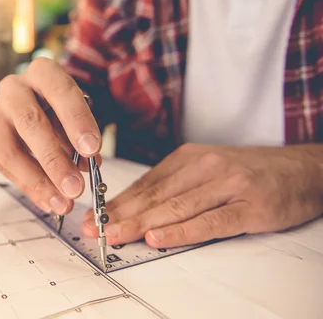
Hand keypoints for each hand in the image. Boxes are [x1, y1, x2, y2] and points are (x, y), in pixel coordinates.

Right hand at [0, 58, 102, 214]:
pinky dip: (26, 185)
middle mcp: (13, 87)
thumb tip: (89, 166)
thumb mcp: (75, 116)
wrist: (30, 106)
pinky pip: (1, 164)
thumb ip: (82, 138)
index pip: (61, 92)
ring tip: (61, 203)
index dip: (77, 121)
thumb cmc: (58, 111)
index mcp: (42, 72)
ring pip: (10, 149)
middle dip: (54, 160)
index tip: (92, 150)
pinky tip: (46, 199)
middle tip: (75, 188)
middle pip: (30, 122)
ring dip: (38, 181)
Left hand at [84, 144, 322, 247]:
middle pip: (155, 195)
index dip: (117, 203)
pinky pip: (210, 221)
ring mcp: (228, 185)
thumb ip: (173, 186)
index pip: (145, 184)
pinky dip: (182, 231)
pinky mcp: (250, 206)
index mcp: (189, 157)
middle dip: (121, 215)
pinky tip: (159, 238)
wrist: (304, 168)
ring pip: (177, 207)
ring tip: (117, 236)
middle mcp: (205, 166)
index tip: (94, 217)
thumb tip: (134, 207)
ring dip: (142, 224)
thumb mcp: (207, 168)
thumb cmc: (250, 172)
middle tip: (95, 230)